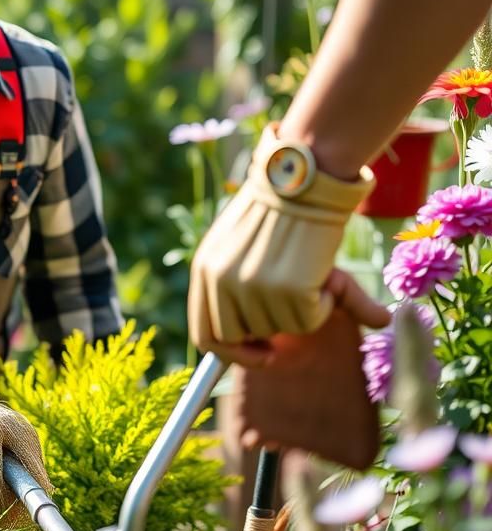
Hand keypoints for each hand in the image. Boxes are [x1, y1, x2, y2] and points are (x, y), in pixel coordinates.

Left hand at [188, 124, 390, 364]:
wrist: (307, 177)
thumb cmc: (284, 212)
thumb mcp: (265, 253)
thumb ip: (274, 297)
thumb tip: (325, 325)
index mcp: (204, 271)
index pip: (204, 335)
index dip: (230, 353)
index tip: (261, 350)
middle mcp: (220, 282)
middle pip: (237, 340)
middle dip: (266, 338)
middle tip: (293, 310)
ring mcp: (250, 287)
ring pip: (277, 330)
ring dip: (299, 310)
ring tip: (306, 269)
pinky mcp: (285, 288)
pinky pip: (307, 321)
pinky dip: (323, 304)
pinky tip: (321, 271)